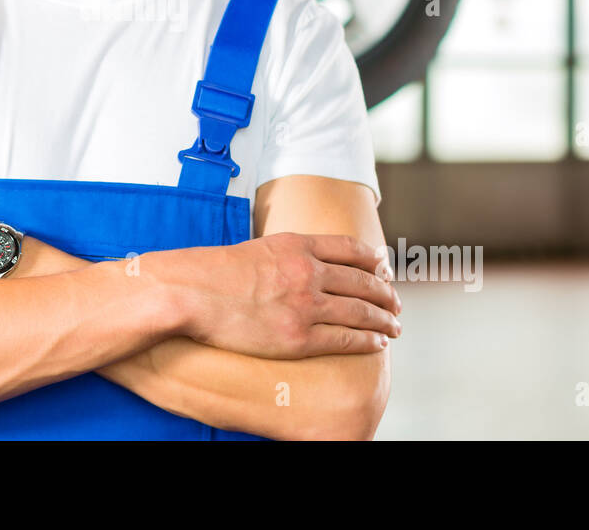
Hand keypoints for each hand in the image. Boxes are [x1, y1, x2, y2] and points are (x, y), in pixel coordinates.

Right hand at [158, 232, 402, 359]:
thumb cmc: (213, 273)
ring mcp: (305, 305)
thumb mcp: (256, 248)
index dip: (373, 260)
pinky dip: (367, 341)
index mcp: (297, 245)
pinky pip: (345, 340)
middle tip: (397, 302)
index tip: (384, 268)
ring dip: (384, 320)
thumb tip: (296, 262)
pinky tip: (378, 343)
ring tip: (395, 325)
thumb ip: (283, 254)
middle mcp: (308, 272)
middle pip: (363, 281)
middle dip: (386, 293)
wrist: (191, 292)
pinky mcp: (298, 337)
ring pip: (361, 312)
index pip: (350, 249)